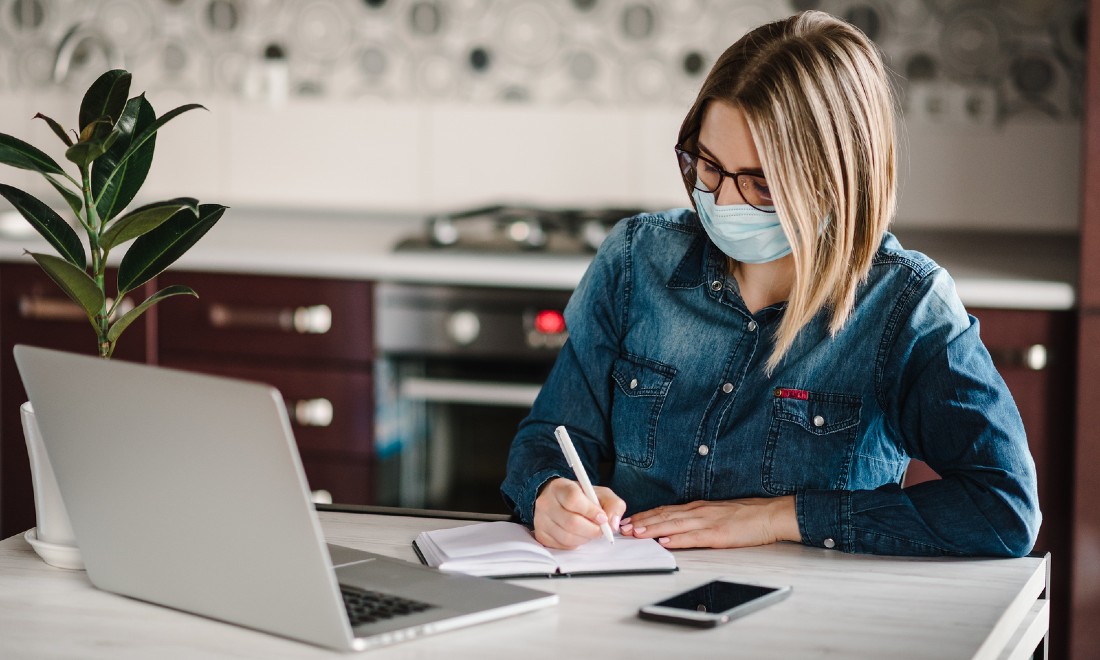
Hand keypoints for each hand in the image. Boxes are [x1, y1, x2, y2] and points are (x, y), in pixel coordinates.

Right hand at [533, 478, 626, 549]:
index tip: (603, 518)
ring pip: (567, 537)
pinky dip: (575, 543)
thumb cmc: (581, 497)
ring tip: (589, 531)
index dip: (591, 512)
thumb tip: (612, 524)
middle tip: (600, 529)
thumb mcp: (600, 493)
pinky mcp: (541, 535)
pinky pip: (562, 546)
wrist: (558, 500)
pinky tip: (578, 535)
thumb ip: (613, 504)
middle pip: (572, 522)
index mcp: (560, 487)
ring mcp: (541, 520)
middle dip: (592, 530)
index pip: (573, 500)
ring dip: (585, 538)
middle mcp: (546, 503)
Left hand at [620, 496, 798, 548]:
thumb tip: (677, 527)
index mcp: (698, 508)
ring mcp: (708, 522)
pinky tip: (665, 541)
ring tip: (637, 533)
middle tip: (624, 528)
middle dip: (643, 522)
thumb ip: (697, 518)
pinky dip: (677, 539)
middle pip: (665, 516)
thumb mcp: (716, 513)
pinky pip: (694, 537)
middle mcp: (699, 512)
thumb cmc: (746, 516)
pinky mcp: (718, 534)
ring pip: (674, 525)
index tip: (629, 520)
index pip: (666, 510)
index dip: (646, 515)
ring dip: (653, 529)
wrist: (769, 515)